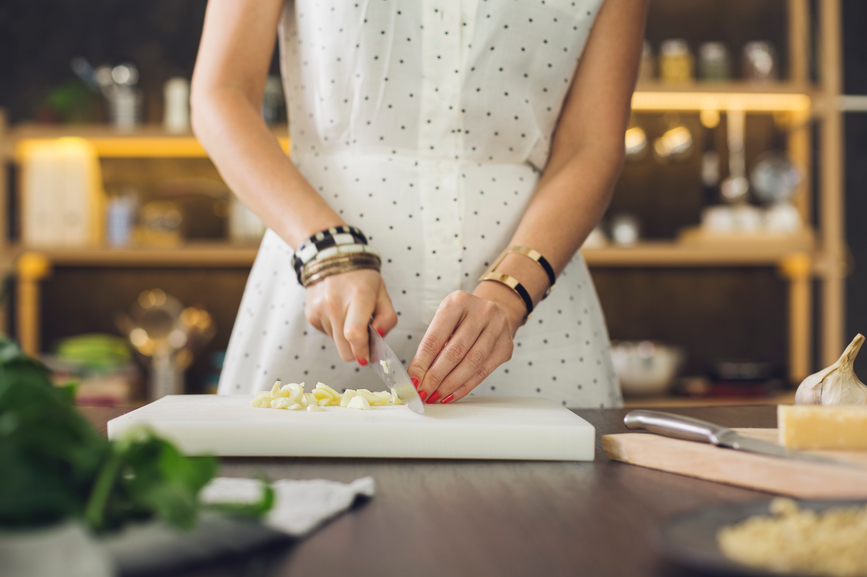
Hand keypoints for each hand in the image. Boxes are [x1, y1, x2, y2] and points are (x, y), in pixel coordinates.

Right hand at [305, 269, 397, 363]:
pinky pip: (326, 334)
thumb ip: (387, 317)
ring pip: (336, 343)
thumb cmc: (362, 278)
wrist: (332, 258)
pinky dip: (335, 329)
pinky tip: (338, 313)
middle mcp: (335, 304)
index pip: (355, 334)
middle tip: (363, 339)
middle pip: (344, 348)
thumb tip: (378, 337)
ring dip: (345, 337)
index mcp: (358, 297)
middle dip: (356, 351)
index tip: (368, 356)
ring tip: (349, 316)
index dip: (362, 351)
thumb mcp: (382, 293)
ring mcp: (319, 310)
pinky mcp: (311, 315)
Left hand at [407, 285, 522, 403]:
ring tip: (435, 395)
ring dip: (450, 384)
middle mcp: (481, 312)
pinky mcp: (506, 346)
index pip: (435, 338)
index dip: (422, 363)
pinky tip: (452, 394)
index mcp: (458, 302)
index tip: (413, 380)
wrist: (494, 311)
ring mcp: (497, 329)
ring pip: (471, 364)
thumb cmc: (463, 317)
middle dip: (435, 377)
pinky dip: (465, 386)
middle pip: (455, 352)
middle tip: (423, 392)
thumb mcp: (444, 320)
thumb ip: (432, 345)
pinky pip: (483, 372)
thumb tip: (417, 375)